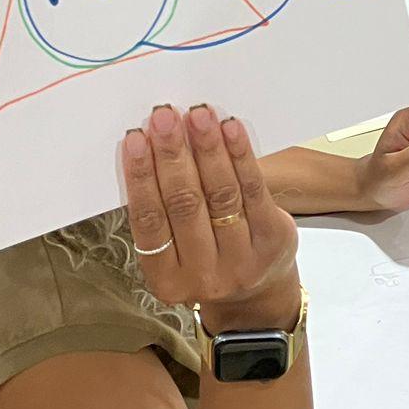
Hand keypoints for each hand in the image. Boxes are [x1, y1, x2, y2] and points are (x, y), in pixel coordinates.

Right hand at [123, 106, 299, 328]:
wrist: (258, 293)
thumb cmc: (207, 257)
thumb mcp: (176, 250)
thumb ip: (162, 210)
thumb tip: (149, 145)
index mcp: (166, 279)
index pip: (148, 221)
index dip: (140, 177)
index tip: (135, 139)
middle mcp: (203, 275)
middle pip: (184, 204)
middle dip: (172, 155)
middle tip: (164, 116)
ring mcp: (242, 259)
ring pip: (220, 193)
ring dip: (207, 149)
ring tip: (198, 115)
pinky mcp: (274, 239)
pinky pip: (254, 188)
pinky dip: (240, 155)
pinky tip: (230, 129)